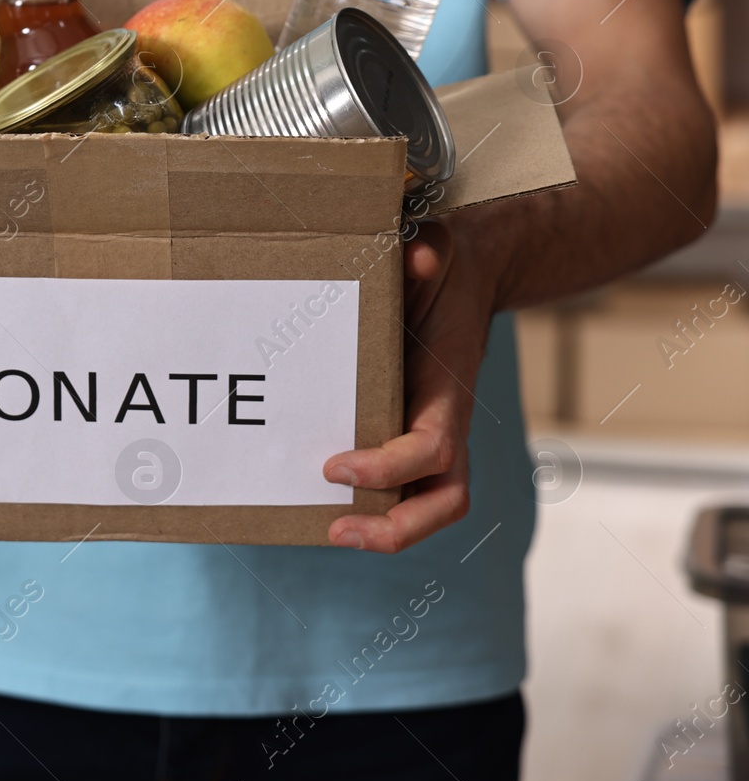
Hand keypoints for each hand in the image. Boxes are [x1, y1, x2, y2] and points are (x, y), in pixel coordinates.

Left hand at [323, 220, 497, 552]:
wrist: (462, 277)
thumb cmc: (442, 271)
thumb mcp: (438, 249)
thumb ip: (429, 250)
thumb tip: (415, 256)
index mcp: (448, 390)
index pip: (432, 449)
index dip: (388, 466)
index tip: (333, 466)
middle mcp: (445, 423)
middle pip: (444, 500)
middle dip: (396, 528)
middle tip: (335, 530)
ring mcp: (430, 435)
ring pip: (429, 505)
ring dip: (386, 530)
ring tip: (329, 531)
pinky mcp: (407, 435)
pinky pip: (401, 488)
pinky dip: (370, 505)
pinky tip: (317, 502)